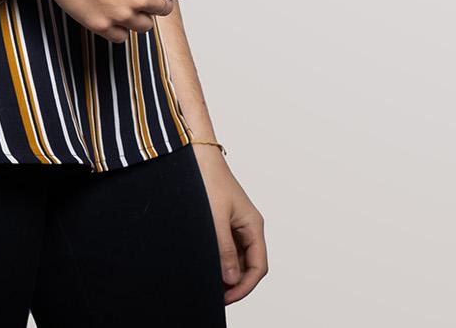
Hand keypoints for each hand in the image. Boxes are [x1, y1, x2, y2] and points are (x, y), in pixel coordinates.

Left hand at [193, 146, 267, 303]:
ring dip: (226, 274)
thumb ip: (223, 249)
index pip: (258, 266)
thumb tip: (231, 279)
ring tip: (209, 284)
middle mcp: (248, 228)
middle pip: (249, 266)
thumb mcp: (216, 218)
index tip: (227, 298)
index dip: (245, 286)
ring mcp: (236, 226)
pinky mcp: (223, 224)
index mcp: (253, 226)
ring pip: (237, 259)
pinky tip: (206, 267)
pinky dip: (219, 262)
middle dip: (235, 283)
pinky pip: (226, 249)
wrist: (197, 156)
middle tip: (216, 296)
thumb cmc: (209, 181)